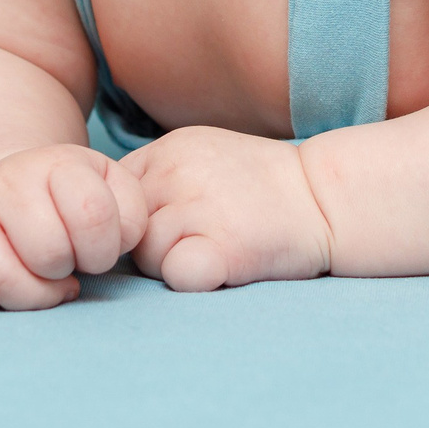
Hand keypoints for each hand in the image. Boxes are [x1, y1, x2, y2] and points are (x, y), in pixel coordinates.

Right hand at [0, 143, 147, 310]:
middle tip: (64, 264)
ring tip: (39, 281)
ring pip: (1, 277)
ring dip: (30, 295)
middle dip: (66, 271)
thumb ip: (132, 215)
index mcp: (57, 163)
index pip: (94, 215)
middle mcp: (5, 182)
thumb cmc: (71, 203)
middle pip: (48, 252)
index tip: (96, 249)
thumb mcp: (113, 192)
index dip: (104, 249)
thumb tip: (112, 247)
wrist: (14, 187)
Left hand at [122, 126, 334, 291]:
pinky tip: (222, 265)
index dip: (127, 221)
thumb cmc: (258, 186)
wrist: (324, 195)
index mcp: (166, 148)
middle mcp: (176, 172)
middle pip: (122, 229)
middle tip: (197, 238)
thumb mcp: (199, 155)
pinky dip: (194, 278)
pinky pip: (177, 275)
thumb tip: (105, 220)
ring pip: (146, 256)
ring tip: (216, 247)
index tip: (164, 226)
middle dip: (148, 245)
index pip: (108, 196)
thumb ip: (153, 178)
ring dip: (173, 263)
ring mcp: (200, 207)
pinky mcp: (225, 245)